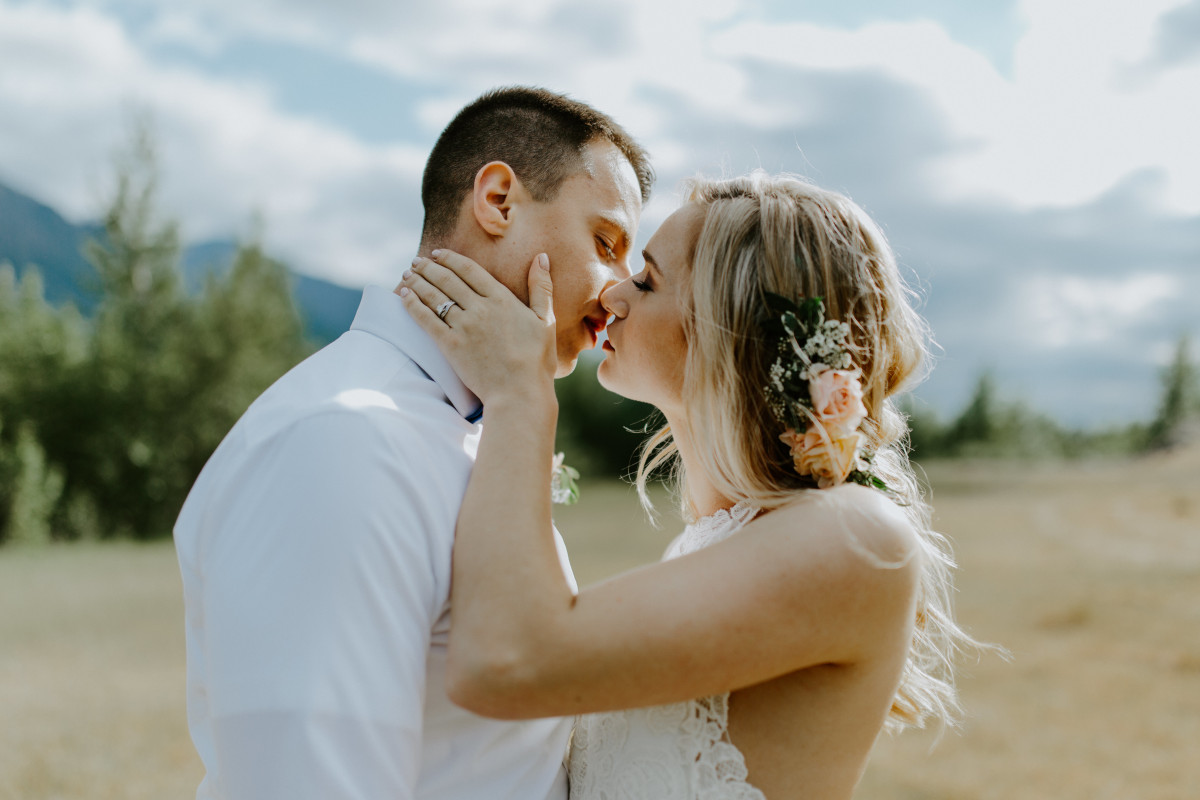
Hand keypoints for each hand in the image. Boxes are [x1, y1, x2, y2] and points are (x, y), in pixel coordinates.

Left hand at [398, 249, 556, 406]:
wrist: (519, 392)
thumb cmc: (536, 360)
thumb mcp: (545, 320)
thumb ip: (541, 287)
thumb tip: (542, 257)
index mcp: (502, 299)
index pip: (469, 270)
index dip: (450, 258)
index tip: (437, 253)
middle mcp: (480, 308)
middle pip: (447, 280)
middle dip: (428, 267)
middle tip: (415, 261)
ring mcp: (464, 326)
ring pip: (434, 296)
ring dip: (417, 282)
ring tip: (406, 275)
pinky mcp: (450, 345)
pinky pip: (427, 319)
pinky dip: (413, 305)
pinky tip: (404, 296)